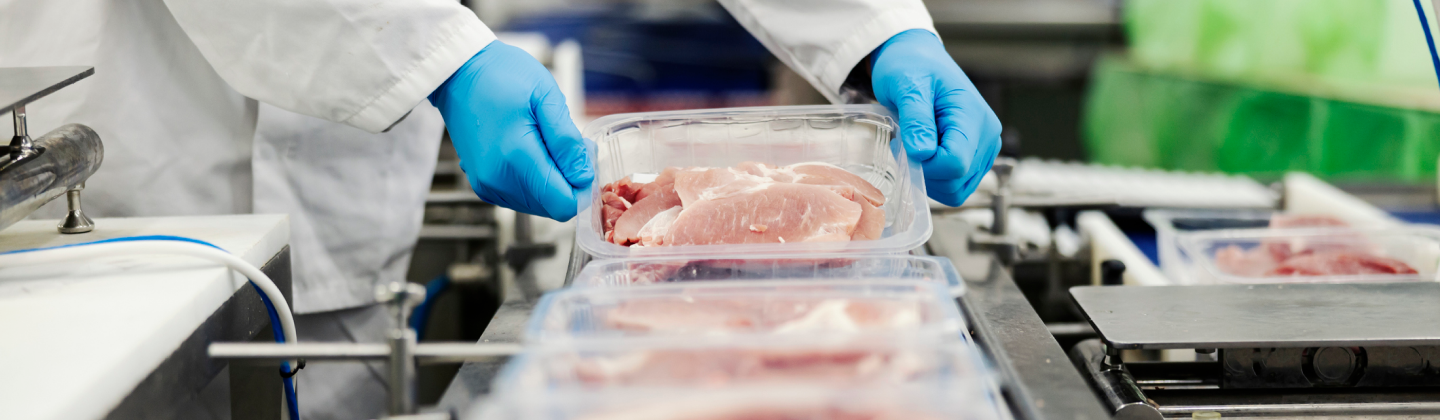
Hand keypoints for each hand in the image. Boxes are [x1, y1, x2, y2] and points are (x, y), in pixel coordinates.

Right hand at [429, 41, 592, 220]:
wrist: (460, 72)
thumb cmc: (502, 75)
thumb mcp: (546, 97)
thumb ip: (566, 142)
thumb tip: (583, 177)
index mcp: (516, 158)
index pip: (563, 203)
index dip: (582, 187)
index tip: (582, 159)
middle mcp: (498, 180)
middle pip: (552, 207)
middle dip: (567, 181)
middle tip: (565, 144)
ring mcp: (487, 184)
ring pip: (537, 204)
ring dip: (550, 181)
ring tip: (545, 143)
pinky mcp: (482, 184)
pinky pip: (520, 197)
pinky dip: (533, 180)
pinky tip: (530, 150)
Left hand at [871, 29, 1001, 205]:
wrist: (918, 59)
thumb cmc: (912, 67)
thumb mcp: (908, 86)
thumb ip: (917, 120)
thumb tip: (923, 154)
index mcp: (975, 117)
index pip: (955, 164)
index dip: (926, 164)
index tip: (906, 144)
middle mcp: (988, 136)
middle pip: (956, 181)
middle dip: (925, 171)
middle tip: (906, 142)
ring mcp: (984, 149)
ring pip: (957, 190)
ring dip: (929, 177)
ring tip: (916, 144)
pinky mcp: (975, 158)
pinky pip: (955, 185)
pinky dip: (935, 178)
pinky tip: (924, 152)